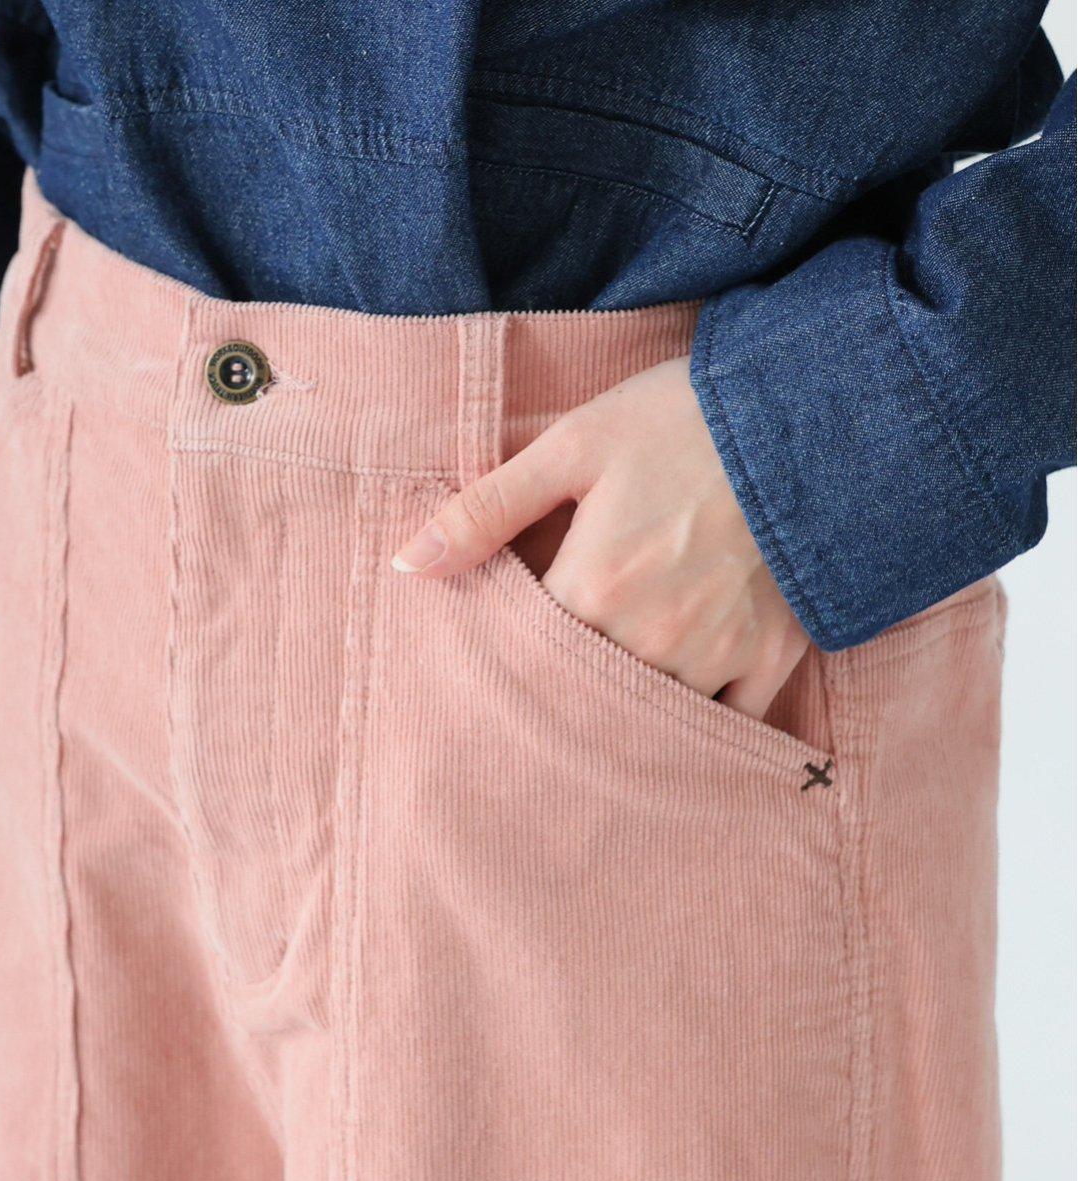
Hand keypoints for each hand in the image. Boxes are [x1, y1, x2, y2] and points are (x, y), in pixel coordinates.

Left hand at [392, 356, 809, 717]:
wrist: (811, 411)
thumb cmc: (682, 419)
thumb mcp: (573, 446)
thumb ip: (486, 511)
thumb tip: (408, 565)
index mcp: (592, 589)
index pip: (526, 658)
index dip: (508, 661)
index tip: (493, 669)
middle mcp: (650, 639)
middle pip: (584, 698)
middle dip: (561, 699)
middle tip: (538, 712)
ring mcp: (715, 656)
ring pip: (650, 719)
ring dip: (624, 718)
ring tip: (604, 712)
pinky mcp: (771, 658)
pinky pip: (729, 724)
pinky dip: (700, 729)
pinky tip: (677, 726)